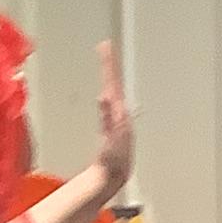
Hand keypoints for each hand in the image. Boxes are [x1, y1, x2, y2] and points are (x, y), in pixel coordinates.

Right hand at [93, 42, 134, 200]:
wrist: (115, 176)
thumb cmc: (113, 162)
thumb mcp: (111, 139)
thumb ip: (108, 119)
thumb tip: (105, 96)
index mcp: (118, 112)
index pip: (112, 82)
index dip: (108, 64)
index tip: (105, 46)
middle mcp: (118, 112)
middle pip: (113, 83)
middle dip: (109, 64)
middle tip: (105, 46)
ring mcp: (114, 118)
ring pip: (111, 90)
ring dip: (108, 74)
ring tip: (105, 58)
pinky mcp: (109, 125)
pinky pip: (107, 102)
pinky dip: (106, 91)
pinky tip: (103, 90)